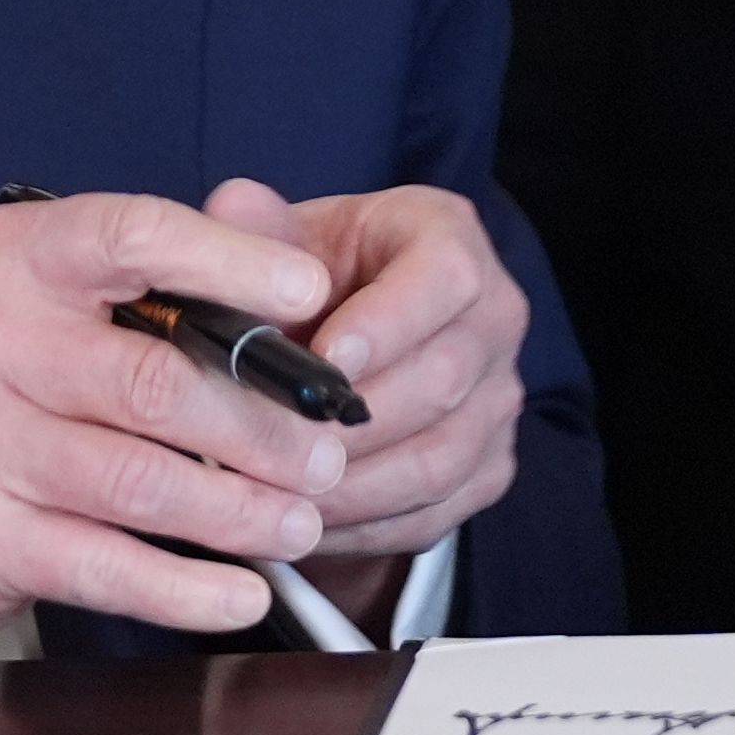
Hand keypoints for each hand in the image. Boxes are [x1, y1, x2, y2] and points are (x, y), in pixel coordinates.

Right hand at [0, 190, 358, 648]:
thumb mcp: (52, 306)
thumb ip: (163, 281)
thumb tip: (298, 279)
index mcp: (8, 258)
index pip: (133, 234)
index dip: (233, 262)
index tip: (311, 291)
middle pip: (158, 381)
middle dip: (266, 426)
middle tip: (329, 454)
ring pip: (144, 480)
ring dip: (243, 510)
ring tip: (302, 520)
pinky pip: (107, 564)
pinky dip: (189, 587)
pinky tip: (242, 592)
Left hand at [196, 174, 525, 559]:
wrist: (349, 336)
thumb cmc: (312, 281)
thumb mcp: (283, 238)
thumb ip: (258, 227)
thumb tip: (234, 207)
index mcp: (448, 239)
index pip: (444, 278)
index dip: (389, 323)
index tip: (325, 360)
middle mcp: (494, 315)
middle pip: (442, 379)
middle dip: (353, 423)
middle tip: (275, 447)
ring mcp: (499, 397)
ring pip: (438, 457)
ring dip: (353, 486)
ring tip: (276, 496)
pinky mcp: (489, 466)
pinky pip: (434, 510)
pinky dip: (365, 527)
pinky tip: (304, 525)